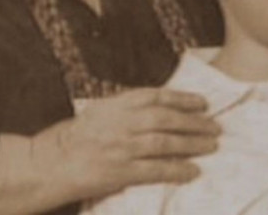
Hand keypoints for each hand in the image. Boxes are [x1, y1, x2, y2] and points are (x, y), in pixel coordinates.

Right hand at [32, 87, 219, 202]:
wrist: (53, 162)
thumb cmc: (74, 138)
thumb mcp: (99, 113)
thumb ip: (125, 110)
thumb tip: (157, 111)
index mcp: (115, 105)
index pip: (154, 96)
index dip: (182, 98)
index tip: (202, 102)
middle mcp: (120, 123)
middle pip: (165, 119)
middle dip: (194, 122)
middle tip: (215, 126)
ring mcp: (121, 147)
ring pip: (165, 142)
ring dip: (191, 144)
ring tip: (211, 146)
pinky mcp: (121, 171)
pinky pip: (156, 170)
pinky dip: (177, 169)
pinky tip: (193, 170)